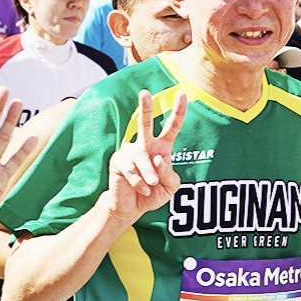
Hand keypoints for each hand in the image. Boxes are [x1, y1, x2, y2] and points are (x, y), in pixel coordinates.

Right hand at [105, 90, 185, 223]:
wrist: (132, 208)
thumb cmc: (153, 194)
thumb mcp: (170, 187)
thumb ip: (169, 174)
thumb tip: (158, 158)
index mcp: (162, 148)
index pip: (172, 127)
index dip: (178, 111)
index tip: (182, 94)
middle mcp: (145, 145)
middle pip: (144, 123)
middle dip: (145, 108)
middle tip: (144, 92)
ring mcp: (129, 152)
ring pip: (142, 157)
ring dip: (148, 174)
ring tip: (150, 186)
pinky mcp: (118, 161)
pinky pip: (130, 169)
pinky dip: (138, 182)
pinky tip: (140, 188)